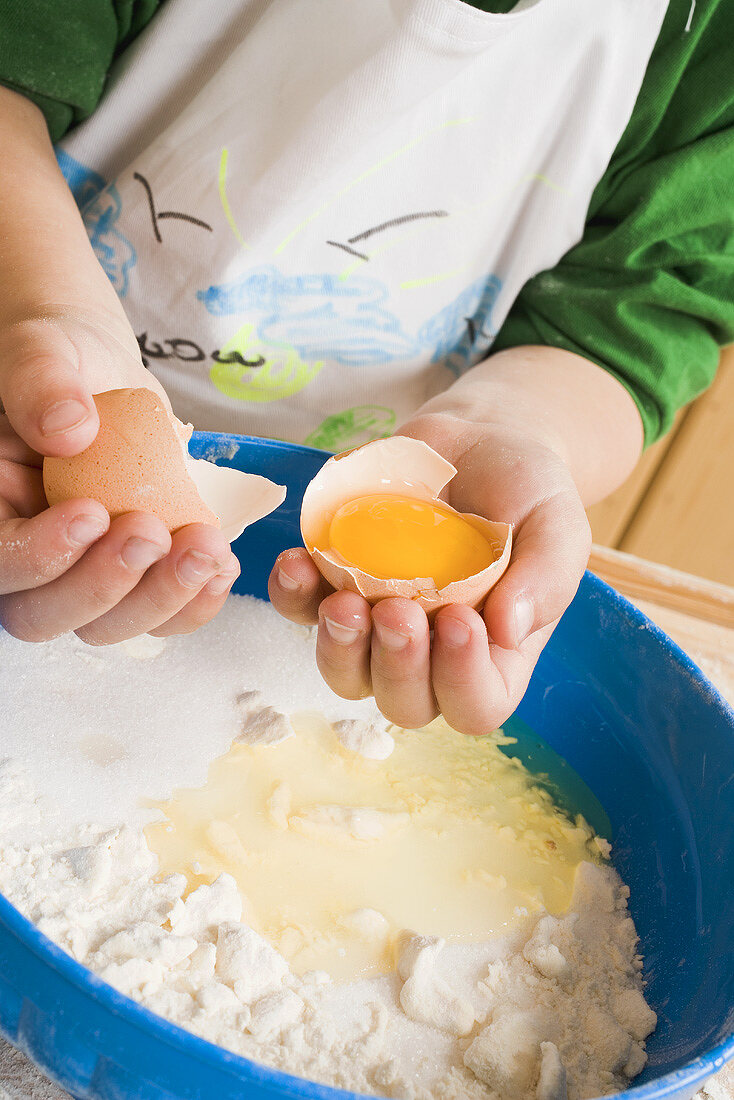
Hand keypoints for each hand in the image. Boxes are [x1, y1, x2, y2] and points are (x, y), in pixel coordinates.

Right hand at [0, 308, 239, 643]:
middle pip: (42, 614)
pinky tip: (223, 566)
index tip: (94, 513)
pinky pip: (159, 615)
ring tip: (206, 548)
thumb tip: (69, 429)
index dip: (41, 554)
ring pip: (105, 626)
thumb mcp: (44, 350)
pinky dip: (195, 602)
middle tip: (154, 533)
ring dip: (160, 599)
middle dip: (105, 586)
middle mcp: (25, 556)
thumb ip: (41, 382)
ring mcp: (81, 573)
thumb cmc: (62, 358)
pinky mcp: (135, 575)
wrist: (104, 374)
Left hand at [268, 415, 590, 734]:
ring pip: (346, 674)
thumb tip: (508, 630)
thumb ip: (546, 578)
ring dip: (339, 648)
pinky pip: (299, 611)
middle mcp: (432, 656)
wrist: (477, 441)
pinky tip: (297, 561)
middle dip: (396, 666)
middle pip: (404, 703)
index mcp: (495, 657)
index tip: (460, 620)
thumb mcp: (558, 524)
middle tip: (397, 609)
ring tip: (344, 600)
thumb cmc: (526, 491)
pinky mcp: (332, 586)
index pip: (477, 705)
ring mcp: (376, 626)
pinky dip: (291, 595)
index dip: (462, 680)